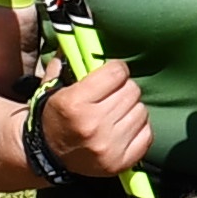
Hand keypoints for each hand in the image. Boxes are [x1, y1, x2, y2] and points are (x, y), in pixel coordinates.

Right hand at [35, 56, 154, 181]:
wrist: (49, 156)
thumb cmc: (54, 117)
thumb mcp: (53, 88)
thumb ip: (68, 61)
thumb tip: (81, 35)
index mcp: (75, 103)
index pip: (117, 72)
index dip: (115, 70)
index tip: (111, 73)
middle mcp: (93, 125)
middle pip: (132, 90)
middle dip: (123, 88)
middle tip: (112, 95)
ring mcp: (109, 146)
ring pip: (142, 110)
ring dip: (131, 108)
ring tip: (116, 113)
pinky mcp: (121, 162)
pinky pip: (147, 133)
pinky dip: (139, 128)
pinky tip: (123, 128)